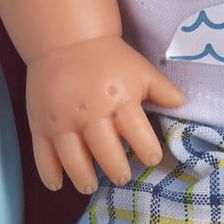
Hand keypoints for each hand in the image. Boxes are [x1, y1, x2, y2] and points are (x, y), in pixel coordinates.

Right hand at [25, 36, 185, 194]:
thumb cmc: (108, 57)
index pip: (137, 133)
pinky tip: (57, 184)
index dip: (147, 150)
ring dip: (84, 178)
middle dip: (117, 169)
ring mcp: (62, 120)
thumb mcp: (140, 69)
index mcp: (118, 99)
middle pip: (105, 151)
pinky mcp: (40, 124)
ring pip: (73, 159)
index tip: (151, 159)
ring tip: (91, 185)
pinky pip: (43, 155)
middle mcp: (90, 112)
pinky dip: (49, 173)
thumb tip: (182, 104)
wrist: (65, 39)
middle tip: (122, 176)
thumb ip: (161, 89)